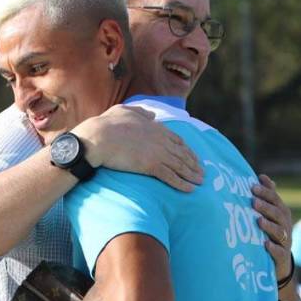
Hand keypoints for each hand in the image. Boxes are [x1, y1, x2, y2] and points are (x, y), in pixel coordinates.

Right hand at [73, 105, 203, 191]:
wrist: (98, 137)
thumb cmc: (106, 124)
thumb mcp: (124, 110)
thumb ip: (140, 112)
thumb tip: (152, 115)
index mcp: (154, 127)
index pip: (177, 139)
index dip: (186, 149)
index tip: (193, 156)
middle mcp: (160, 139)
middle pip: (182, 153)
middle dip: (193, 163)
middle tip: (202, 172)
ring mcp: (157, 153)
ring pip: (180, 165)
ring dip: (192, 175)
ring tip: (200, 182)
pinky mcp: (151, 166)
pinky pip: (171, 177)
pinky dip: (182, 184)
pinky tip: (190, 189)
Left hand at [251, 174, 293, 279]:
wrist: (280, 262)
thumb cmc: (271, 233)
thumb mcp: (271, 215)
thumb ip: (268, 197)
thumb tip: (262, 176)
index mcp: (282, 213)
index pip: (275, 200)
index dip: (266, 192)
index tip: (253, 186)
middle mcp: (285, 225)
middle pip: (278, 214)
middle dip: (266, 207)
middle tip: (253, 201)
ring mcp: (285, 241)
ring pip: (279, 232)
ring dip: (269, 226)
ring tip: (258, 221)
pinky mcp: (282, 257)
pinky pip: (280, 252)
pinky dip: (273, 248)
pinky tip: (265, 244)